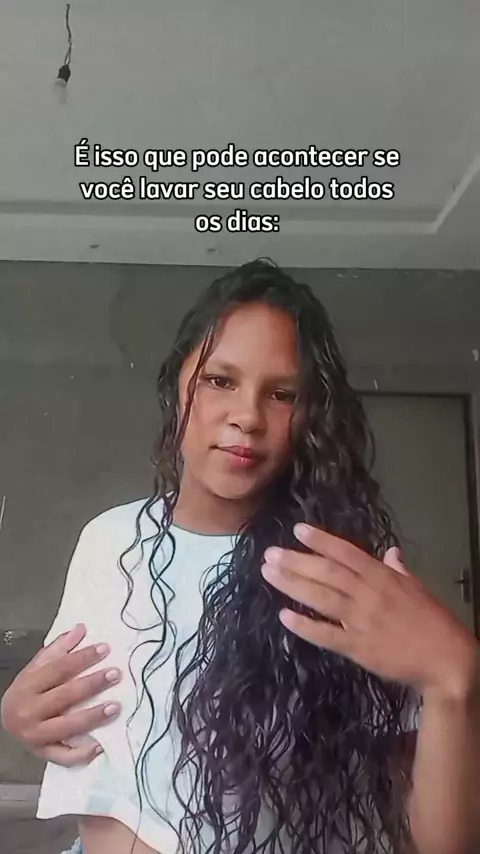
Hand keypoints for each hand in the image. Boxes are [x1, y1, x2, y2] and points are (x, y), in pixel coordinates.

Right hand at [0, 623, 121, 765]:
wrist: (5, 720)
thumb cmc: (28, 690)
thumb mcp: (37, 666)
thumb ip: (59, 648)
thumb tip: (81, 628)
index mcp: (28, 685)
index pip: (59, 669)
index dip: (82, 658)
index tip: (105, 649)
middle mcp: (30, 711)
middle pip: (65, 696)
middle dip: (92, 684)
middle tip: (116, 674)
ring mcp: (36, 735)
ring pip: (68, 726)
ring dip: (93, 716)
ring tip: (115, 706)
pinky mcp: (43, 754)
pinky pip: (64, 757)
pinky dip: (82, 753)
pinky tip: (101, 745)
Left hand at [261, 525, 478, 699]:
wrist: (447, 660)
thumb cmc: (434, 622)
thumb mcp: (418, 588)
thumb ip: (399, 570)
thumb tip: (390, 553)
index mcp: (383, 577)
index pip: (347, 552)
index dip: (321, 540)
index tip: (297, 529)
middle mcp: (369, 594)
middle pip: (327, 572)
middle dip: (296, 560)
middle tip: (270, 553)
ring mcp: (362, 620)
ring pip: (321, 597)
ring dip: (293, 584)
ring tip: (269, 574)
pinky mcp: (359, 648)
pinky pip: (326, 635)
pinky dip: (305, 625)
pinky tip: (285, 616)